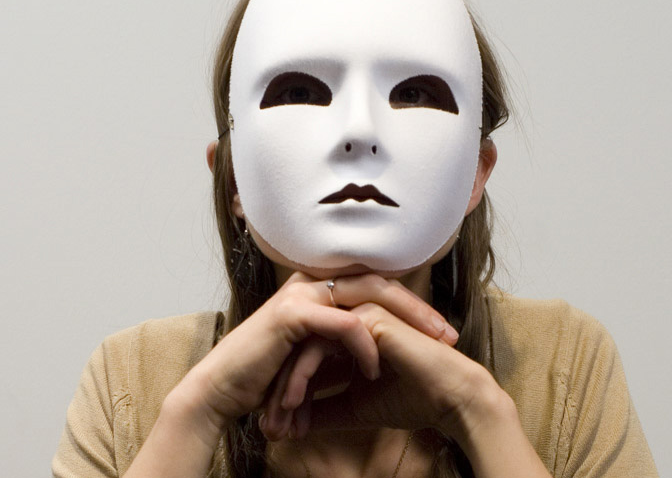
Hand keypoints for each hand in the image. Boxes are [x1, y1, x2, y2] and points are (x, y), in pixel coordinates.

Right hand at [165, 272, 456, 440]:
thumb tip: (377, 352)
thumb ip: (340, 343)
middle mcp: (311, 283)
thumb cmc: (266, 375)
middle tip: (448, 334)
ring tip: (429, 345)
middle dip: (418, 308)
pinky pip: (342, 324)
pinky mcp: (292, 315)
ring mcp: (301, 295)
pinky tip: (377, 366)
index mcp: (319, 289)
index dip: (411, 304)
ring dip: (403, 320)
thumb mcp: (313, 353)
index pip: (375, 285)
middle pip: (379, 282)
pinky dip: (364, 344)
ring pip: (367, 295)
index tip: (440, 331)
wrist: (222, 390)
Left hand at [264, 299, 507, 444]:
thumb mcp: (357, 408)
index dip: (290, 394)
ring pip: (305, 345)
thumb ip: (326, 409)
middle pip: (299, 349)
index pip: (307, 358)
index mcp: (349, 335)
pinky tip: (298, 404)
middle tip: (269, 428)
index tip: (277, 428)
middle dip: (281, 391)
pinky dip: (304, 375)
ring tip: (278, 422)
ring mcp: (357, 312)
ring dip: (288, 385)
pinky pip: (320, 344)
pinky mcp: (365, 318)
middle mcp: (351, 318)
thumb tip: (297, 423)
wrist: (450, 399)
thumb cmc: (413, 399)